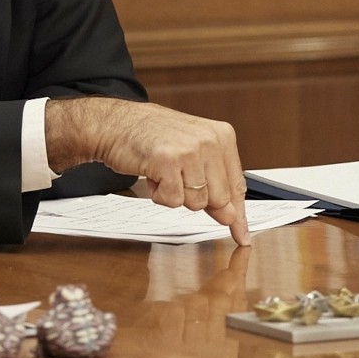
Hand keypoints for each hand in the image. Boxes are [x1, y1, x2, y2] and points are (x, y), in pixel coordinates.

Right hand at [47, 97, 249, 245]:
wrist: (117, 123)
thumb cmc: (152, 137)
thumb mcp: (191, 153)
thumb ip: (213, 183)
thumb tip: (231, 217)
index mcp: (222, 135)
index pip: (237, 184)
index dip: (238, 214)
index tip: (242, 233)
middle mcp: (210, 141)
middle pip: (220, 200)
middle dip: (197, 199)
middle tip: (177, 179)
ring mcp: (191, 150)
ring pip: (197, 203)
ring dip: (175, 195)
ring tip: (163, 172)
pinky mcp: (169, 162)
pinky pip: (173, 201)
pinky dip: (159, 195)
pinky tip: (153, 174)